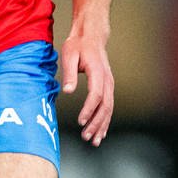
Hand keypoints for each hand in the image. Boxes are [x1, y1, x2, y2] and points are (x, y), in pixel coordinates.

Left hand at [59, 21, 114, 145]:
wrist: (91, 36)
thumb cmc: (78, 45)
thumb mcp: (69, 55)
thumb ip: (69, 73)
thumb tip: (68, 91)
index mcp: (98, 71)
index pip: (96, 94)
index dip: (89, 109)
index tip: (81, 121)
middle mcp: (107, 79)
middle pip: (105, 105)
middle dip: (96, 123)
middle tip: (86, 137)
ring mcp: (109, 84)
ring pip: (109, 108)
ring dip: (102, 126)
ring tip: (94, 141)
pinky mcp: (108, 87)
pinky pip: (108, 106)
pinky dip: (105, 121)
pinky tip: (100, 132)